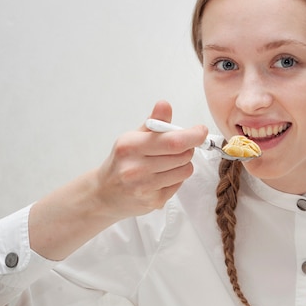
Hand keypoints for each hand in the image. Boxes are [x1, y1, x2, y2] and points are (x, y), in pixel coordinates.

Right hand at [95, 100, 207, 219]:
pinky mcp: (153, 201)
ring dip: (184, 164)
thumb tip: (164, 105)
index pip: (172, 141)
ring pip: (184, 170)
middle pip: (182, 155)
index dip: (193, 136)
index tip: (200, 131)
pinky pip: (179, 184)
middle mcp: (135, 168)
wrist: (104, 194)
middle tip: (181, 146)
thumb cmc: (122, 163)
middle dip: (188, 148)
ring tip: (169, 162)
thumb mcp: (132, 138)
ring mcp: (144, 187)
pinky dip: (176, 178)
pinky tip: (162, 176)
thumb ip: (153, 123)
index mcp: (130, 146)